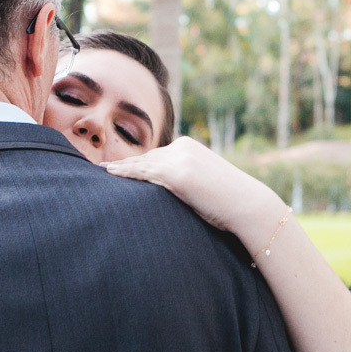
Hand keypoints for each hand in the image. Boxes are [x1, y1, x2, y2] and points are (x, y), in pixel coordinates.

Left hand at [104, 137, 273, 234]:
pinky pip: (143, 172)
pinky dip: (125, 172)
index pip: (158, 155)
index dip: (139, 163)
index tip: (122, 166)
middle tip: (105, 167)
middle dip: (128, 163)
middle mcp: (182, 147)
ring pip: (143, 163)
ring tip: (103, 171)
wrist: (247, 204)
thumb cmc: (230, 203)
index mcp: (190, 148)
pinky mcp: (175, 173)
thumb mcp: (205, 184)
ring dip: (121, 168)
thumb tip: (178, 192)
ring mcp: (178, 158)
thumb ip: (188, 181)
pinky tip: (110, 174)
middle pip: (147, 157)